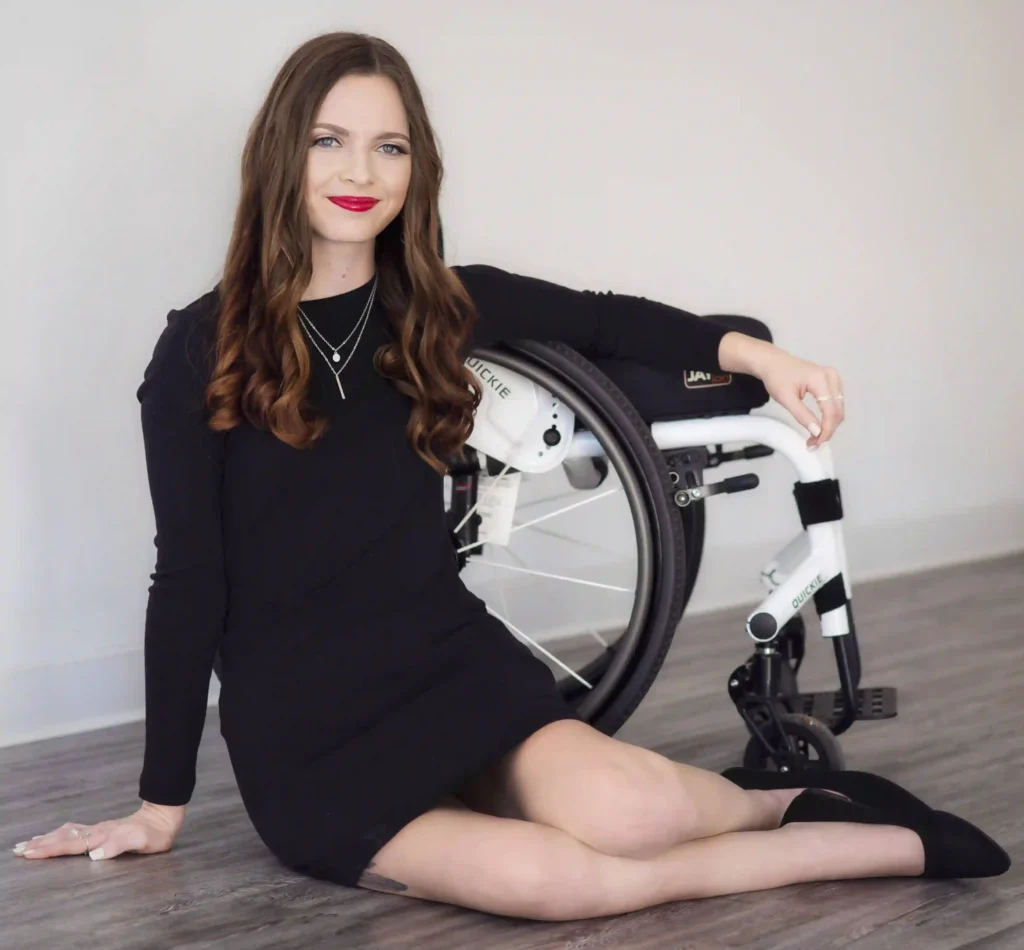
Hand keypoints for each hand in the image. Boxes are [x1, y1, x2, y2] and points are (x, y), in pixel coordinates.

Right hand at [11, 802, 184, 860]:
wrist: (164, 817)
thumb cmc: (154, 834)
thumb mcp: (141, 841)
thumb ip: (118, 846)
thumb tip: (93, 855)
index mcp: (102, 836)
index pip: (71, 845)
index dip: (50, 849)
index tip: (29, 853)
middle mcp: (97, 832)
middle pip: (64, 838)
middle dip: (41, 844)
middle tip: (18, 850)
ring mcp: (99, 829)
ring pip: (67, 833)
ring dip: (47, 839)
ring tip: (28, 843)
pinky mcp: (103, 829)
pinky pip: (75, 831)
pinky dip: (60, 834)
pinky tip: (55, 834)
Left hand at [718, 333, 845, 449]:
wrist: (773, 363)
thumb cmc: (776, 377)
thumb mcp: (785, 398)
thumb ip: (802, 415)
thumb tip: (817, 431)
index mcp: (821, 379)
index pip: (831, 410)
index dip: (826, 430)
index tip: (816, 443)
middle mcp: (831, 376)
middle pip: (838, 411)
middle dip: (827, 430)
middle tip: (813, 444)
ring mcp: (833, 378)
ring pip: (839, 409)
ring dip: (829, 426)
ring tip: (814, 437)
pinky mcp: (832, 382)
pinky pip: (835, 404)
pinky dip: (829, 417)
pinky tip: (818, 426)